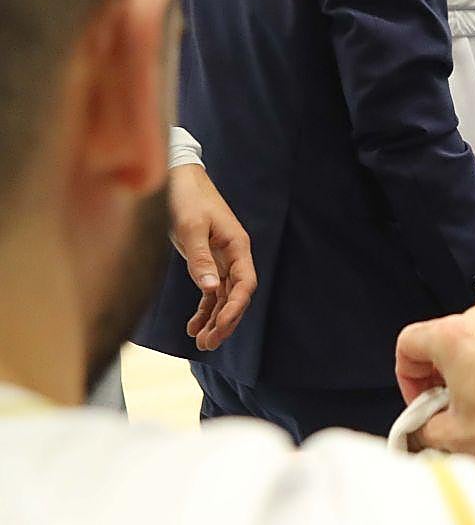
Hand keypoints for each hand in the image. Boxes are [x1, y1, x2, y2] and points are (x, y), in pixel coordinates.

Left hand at [168, 163, 256, 351]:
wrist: (179, 179)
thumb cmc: (187, 199)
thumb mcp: (190, 227)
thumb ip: (200, 259)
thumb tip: (210, 290)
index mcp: (237, 247)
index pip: (245, 285)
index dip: (235, 308)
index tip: (219, 327)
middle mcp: (234, 256)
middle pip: (236, 296)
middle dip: (225, 322)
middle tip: (207, 345)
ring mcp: (221, 260)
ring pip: (223, 297)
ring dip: (214, 320)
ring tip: (201, 343)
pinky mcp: (207, 261)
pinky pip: (210, 292)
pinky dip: (203, 309)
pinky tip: (192, 327)